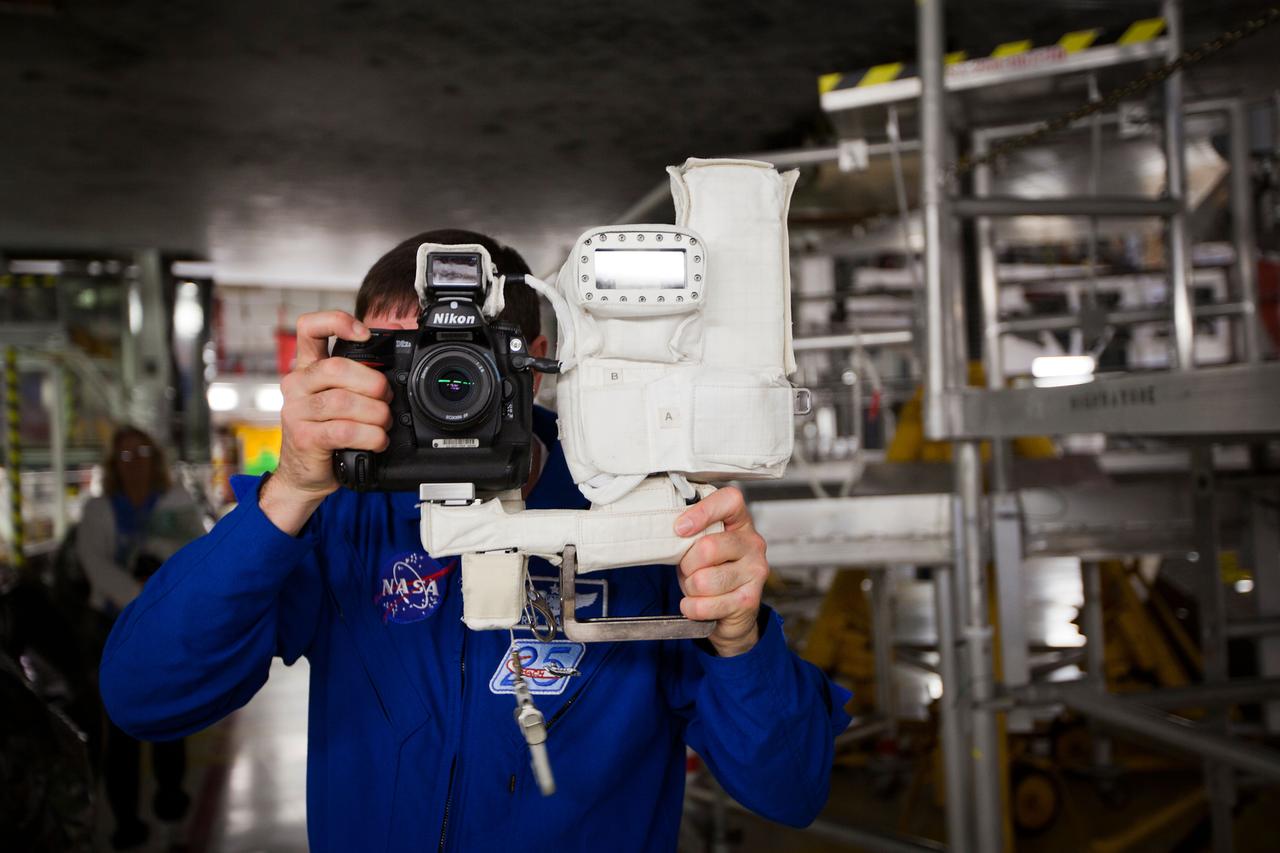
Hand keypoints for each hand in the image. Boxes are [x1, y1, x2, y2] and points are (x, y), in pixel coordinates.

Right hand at [261, 311, 391, 534]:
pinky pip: (344, 430)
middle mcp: (296, 384)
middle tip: (386, 397)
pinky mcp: (304, 437)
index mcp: (306, 368)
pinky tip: (377, 440)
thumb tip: (392, 360)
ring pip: (344, 401)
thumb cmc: (327, 434)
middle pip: (337, 367)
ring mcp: (296, 411)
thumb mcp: (340, 400)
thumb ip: (357, 378)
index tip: (365, 334)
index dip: (337, 322)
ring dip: (375, 414)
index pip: (309, 328)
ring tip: (383, 423)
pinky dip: (369, 435)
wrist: (305, 475)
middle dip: (372, 382)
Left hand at [674, 486, 768, 656]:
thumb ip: (689, 535)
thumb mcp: (699, 546)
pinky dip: (692, 608)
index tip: (681, 527)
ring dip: (690, 588)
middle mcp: (752, 544)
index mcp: (740, 522)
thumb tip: (665, 533)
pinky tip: (699, 603)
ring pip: (703, 580)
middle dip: (688, 564)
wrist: (731, 610)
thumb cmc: (712, 571)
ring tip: (697, 587)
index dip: (702, 512)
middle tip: (689, 569)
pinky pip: (705, 605)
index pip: (729, 501)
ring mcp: (754, 571)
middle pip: (708, 547)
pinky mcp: (748, 600)